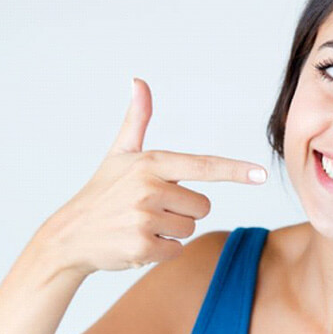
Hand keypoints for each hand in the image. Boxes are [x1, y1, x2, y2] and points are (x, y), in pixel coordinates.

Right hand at [22, 78, 267, 275]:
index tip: (261, 174)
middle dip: (183, 211)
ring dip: (171, 232)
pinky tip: (137, 242)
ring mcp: (145, 218)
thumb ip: (137, 120)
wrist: (69, 236)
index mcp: (151, 163)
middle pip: (203, 205)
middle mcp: (149, 188)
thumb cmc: (102, 192)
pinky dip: (161, 251)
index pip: (203, 166)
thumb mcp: (119, 154)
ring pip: (190, 228)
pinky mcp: (142, 247)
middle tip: (150, 209)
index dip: (235, 170)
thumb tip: (139, 82)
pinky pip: (176, 249)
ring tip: (141, 224)